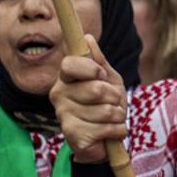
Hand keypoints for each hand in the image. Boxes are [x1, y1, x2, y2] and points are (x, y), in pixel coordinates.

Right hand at [51, 35, 126, 162]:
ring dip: (118, 116)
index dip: (91, 69)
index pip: (70, 64)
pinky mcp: (73, 136)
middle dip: (115, 98)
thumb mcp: (108, 79)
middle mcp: (58, 95)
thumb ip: (99, 61)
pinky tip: (110, 133)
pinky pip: (107, 128)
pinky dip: (117, 131)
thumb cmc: (106, 104)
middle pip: (96, 89)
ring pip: (105, 111)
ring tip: (112, 119)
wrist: (105, 138)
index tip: (102, 75)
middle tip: (112, 103)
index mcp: (65, 78)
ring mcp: (63, 116)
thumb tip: (88, 38)